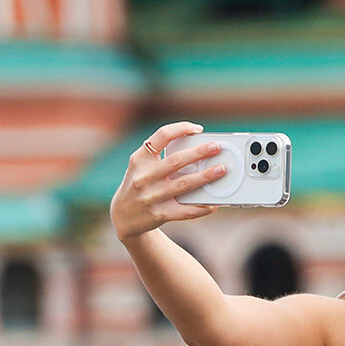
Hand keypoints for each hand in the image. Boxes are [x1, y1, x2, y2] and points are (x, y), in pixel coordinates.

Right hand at [110, 122, 224, 241]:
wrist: (123, 216)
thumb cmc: (140, 185)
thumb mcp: (141, 167)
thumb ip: (162, 158)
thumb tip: (198, 153)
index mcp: (140, 159)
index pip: (161, 136)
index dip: (181, 129)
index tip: (198, 129)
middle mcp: (144, 176)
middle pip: (177, 160)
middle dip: (199, 152)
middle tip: (217, 147)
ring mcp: (151, 196)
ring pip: (184, 184)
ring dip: (205, 176)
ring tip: (221, 170)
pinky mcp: (159, 214)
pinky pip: (186, 211)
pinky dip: (202, 207)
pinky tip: (213, 203)